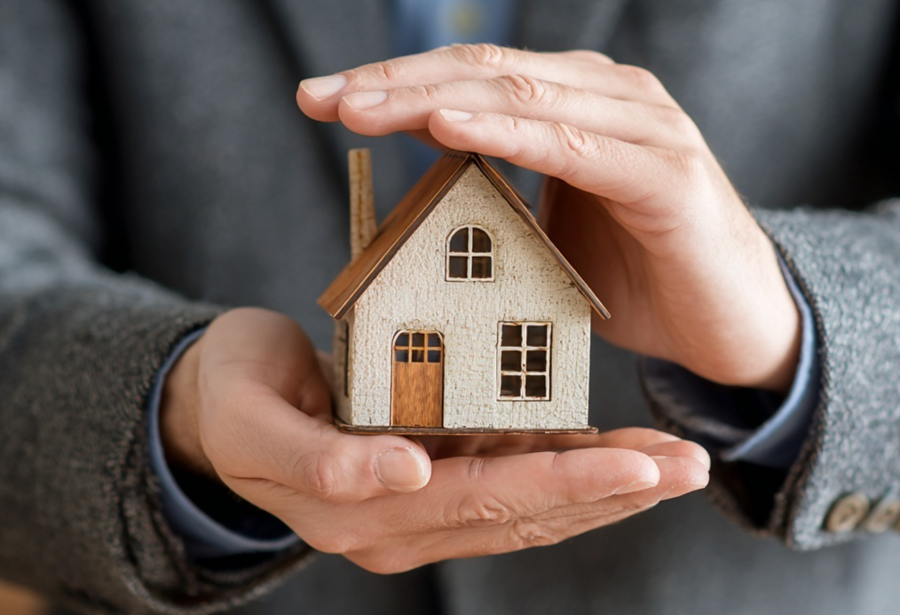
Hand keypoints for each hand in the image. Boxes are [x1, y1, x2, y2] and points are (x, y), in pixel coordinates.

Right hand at [162, 308, 707, 571]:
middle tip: (687, 466)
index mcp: (366, 513)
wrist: (218, 405)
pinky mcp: (433, 474)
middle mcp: (406, 519)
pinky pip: (511, 476)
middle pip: (525, 510)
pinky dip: (568, 464)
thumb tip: (404, 472)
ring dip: (606, 483)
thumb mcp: (253, 423)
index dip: (560, 486)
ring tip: (677, 462)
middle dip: (611, 490)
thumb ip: (320, 461)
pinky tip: (618, 450)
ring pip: (530, 501)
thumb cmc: (233, 400)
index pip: (482, 501)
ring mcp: (424, 502)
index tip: (631, 468)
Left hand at [297, 44, 801, 392]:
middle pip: (483, 71)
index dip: (395, 82)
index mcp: (577, 102)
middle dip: (395, 82)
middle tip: (322, 96)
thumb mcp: (551, 230)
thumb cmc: (640, 274)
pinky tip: (447, 128)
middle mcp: (609, 96)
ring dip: (432, 99)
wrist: (734, 324)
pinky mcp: (666, 174)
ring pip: (519, 95)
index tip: (323, 99)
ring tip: (361, 106)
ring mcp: (642, 126)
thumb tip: (431, 177)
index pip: (471, 76)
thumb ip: (502, 192)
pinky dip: (506, 134)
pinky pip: (573, 146)